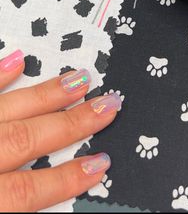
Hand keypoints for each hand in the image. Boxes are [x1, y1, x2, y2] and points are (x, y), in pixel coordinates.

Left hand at [0, 49, 120, 211]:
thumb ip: (15, 207)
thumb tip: (49, 209)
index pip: (28, 189)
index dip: (66, 179)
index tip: (99, 164)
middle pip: (27, 139)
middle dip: (71, 124)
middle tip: (106, 106)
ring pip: (8, 110)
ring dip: (46, 95)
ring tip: (78, 80)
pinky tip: (17, 61)